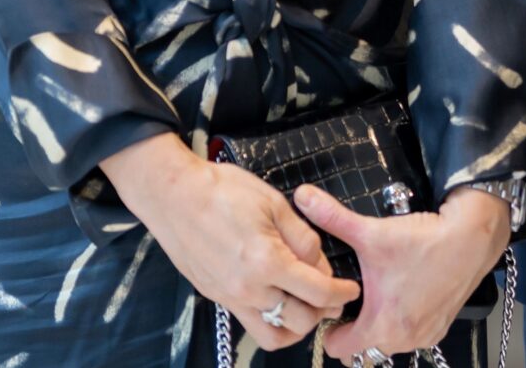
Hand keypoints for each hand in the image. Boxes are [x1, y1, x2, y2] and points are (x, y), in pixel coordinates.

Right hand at [99, 131, 357, 352]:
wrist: (174, 197)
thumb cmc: (225, 191)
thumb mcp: (275, 204)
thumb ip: (303, 238)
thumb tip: (320, 265)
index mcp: (268, 262)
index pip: (317, 292)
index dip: (340, 294)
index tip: (350, 290)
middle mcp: (248, 289)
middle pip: (298, 321)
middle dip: (321, 311)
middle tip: (330, 296)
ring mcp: (229, 297)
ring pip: (271, 335)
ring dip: (294, 326)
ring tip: (304, 304)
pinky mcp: (216, 297)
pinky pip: (249, 323)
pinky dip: (270, 319)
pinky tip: (277, 296)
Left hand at [299, 184, 508, 359]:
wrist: (473, 238)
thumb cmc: (424, 242)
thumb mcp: (373, 232)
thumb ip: (333, 218)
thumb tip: (303, 198)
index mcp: (380, 325)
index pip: (338, 349)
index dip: (329, 328)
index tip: (333, 306)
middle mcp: (403, 340)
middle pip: (363, 350)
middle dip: (353, 330)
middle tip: (353, 300)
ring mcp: (425, 336)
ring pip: (388, 344)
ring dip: (379, 327)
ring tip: (379, 295)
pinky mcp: (441, 327)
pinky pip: (412, 336)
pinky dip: (404, 322)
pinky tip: (405, 295)